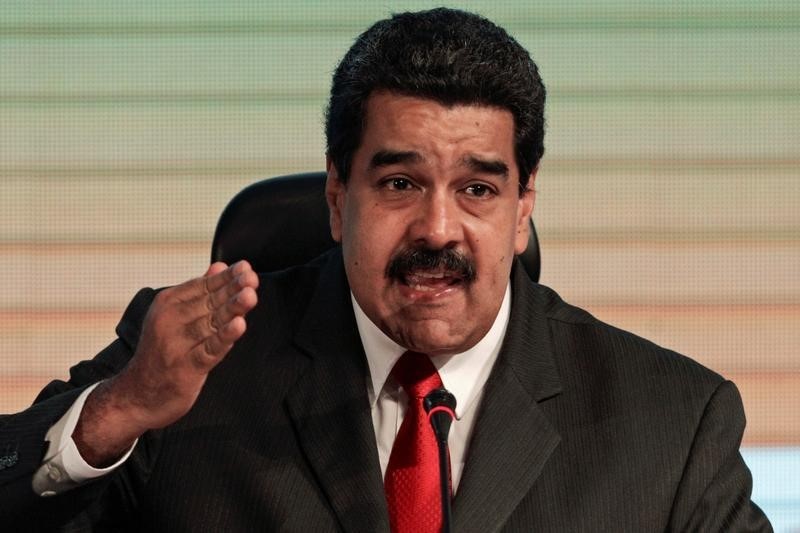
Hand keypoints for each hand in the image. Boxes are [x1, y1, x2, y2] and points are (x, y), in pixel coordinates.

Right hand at [73, 261, 258, 465]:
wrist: (136, 395)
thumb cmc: (163, 351)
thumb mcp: (175, 317)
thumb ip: (199, 293)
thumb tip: (220, 266)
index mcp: (167, 304)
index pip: (202, 286)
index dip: (226, 278)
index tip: (246, 267)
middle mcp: (169, 321)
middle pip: (208, 303)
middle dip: (232, 290)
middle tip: (252, 278)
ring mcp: (176, 345)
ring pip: (210, 324)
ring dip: (231, 309)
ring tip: (250, 295)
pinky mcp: (185, 369)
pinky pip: (208, 350)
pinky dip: (224, 338)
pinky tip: (239, 326)